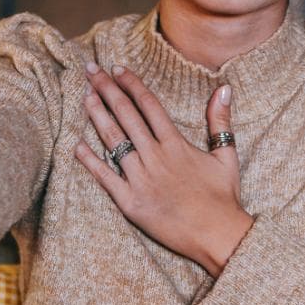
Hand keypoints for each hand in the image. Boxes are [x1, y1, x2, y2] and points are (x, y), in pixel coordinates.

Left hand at [74, 62, 254, 277]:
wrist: (217, 236)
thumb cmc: (223, 198)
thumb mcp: (227, 156)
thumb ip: (220, 121)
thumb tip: (223, 89)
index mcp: (175, 144)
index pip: (148, 105)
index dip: (131, 84)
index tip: (117, 68)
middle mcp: (155, 157)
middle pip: (126, 115)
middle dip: (107, 90)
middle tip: (90, 71)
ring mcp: (140, 179)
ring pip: (113, 140)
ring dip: (97, 116)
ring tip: (85, 96)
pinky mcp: (130, 202)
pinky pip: (105, 177)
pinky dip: (90, 161)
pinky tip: (77, 145)